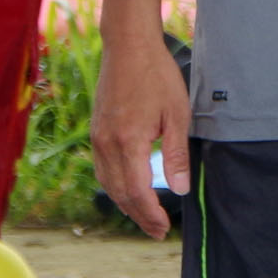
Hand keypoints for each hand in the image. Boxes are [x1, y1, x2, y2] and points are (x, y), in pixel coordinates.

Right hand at [92, 0, 192, 238]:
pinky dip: (114, 186)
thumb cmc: (157, 76)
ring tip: (144, 216)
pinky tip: (126, 189)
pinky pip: (101, 169)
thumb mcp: (177, 114)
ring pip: (108, 184)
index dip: (151, 214)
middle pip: (120, 193)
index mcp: (129, 142)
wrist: (128, 46)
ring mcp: (98, 138)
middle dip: (139, 216)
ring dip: (126, 204)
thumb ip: (176, 155)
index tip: (164, 228)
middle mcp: (107, 144)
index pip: (137, 192)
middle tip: (157, 231)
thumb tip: (180, 190)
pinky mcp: (96, 130)